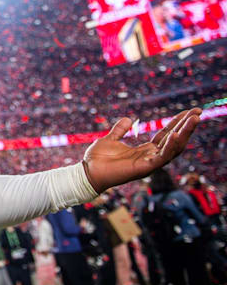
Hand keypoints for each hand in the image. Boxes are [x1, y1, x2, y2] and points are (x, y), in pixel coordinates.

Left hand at [82, 108, 201, 192]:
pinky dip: (169, 146)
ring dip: (184, 133)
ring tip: (194, 119)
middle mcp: (150, 157)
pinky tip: (175, 135)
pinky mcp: (144, 168)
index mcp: (145, 150)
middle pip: (174, 140)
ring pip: (173, 148)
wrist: (87, 172)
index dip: (177, 123)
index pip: (167, 135)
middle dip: (187, 126)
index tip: (189, 112)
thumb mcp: (110, 139)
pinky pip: (161, 157)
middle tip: (198, 112)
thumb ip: (120, 130)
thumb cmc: (97, 159)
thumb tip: (130, 119)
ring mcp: (149, 163)